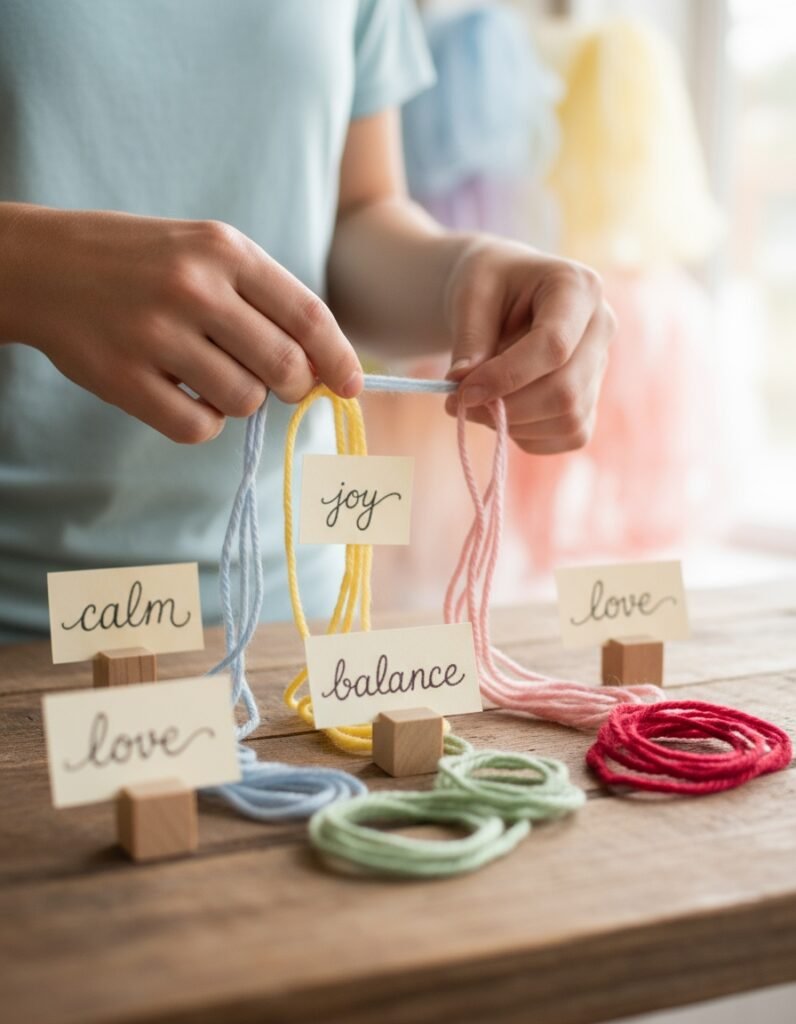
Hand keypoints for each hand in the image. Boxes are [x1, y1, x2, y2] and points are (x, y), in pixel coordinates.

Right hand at [6, 206, 362, 442]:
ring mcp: (156, 335)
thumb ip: (264, 299)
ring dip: (242, 401)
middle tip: (281, 385)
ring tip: (212, 376)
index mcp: (224, 250)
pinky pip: (198, 428)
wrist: (43, 265)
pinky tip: (183, 394)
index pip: (308, 315)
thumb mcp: (205, 251)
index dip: (340, 358)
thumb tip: (322, 365)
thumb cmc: (141, 261)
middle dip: (295, 387)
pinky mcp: (124, 379)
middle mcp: (193, 288)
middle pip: (284, 367)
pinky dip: (204, 422)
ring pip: (244, 401)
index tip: (354, 385)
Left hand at [443, 238, 614, 453]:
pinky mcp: (593, 398)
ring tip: (480, 402)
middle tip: (460, 404)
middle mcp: (602, 326)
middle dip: (508, 408)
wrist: (507, 291)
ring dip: (515, 423)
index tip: (462, 392)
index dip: (506, 377)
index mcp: (578, 288)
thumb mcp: (471, 296)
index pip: (554, 345)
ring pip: (569, 419)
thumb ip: (469, 339)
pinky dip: (529, 435)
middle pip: (566, 391)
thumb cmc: (490, 284)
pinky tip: (505, 411)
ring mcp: (601, 365)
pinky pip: (569, 435)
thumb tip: (463, 386)